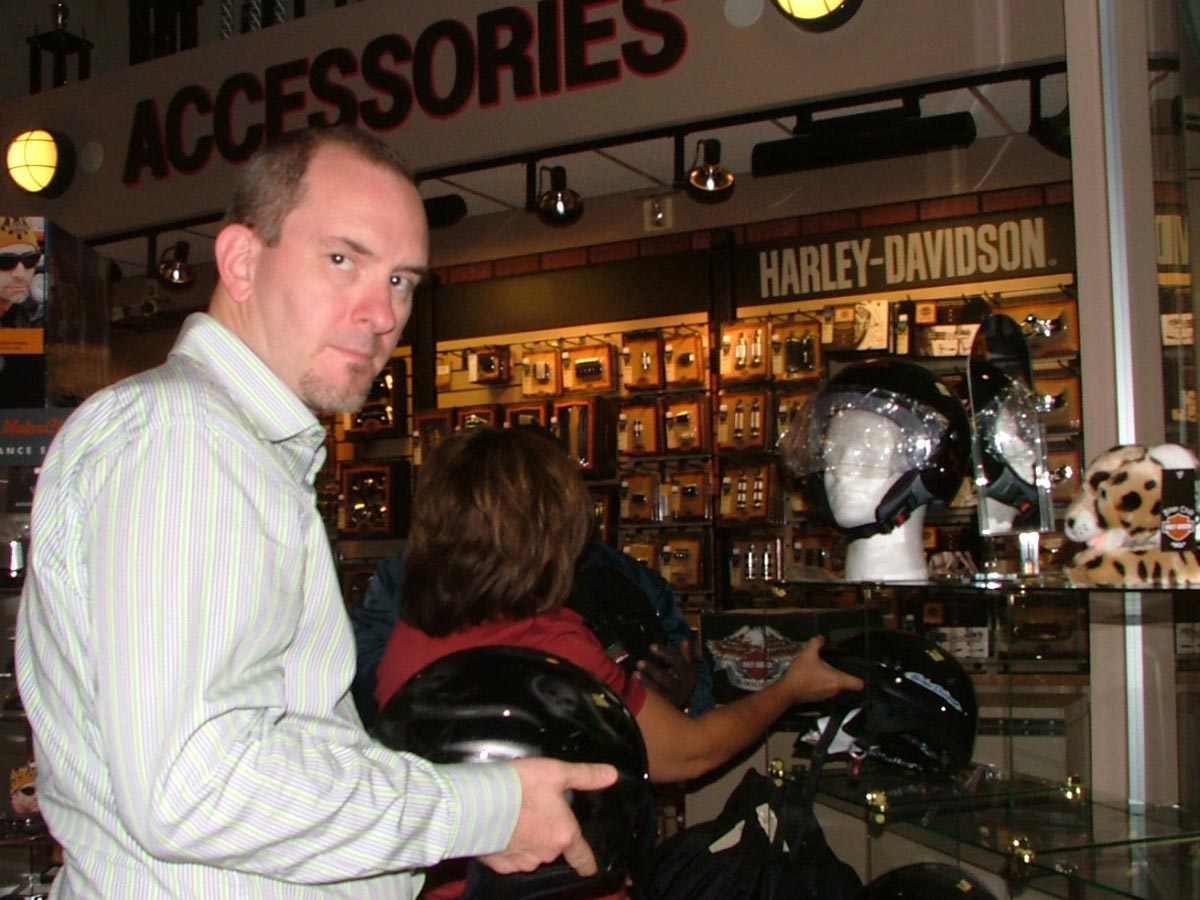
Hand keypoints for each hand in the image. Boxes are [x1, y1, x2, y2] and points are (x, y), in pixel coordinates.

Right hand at [478, 758, 616, 876]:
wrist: (478, 803)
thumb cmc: (521, 786)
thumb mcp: (556, 773)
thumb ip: (585, 776)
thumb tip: (612, 775)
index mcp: (564, 835)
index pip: (582, 858)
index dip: (587, 862)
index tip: (590, 867)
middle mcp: (546, 854)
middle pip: (553, 849)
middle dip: (547, 835)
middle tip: (536, 813)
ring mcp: (522, 862)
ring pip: (531, 854)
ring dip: (528, 841)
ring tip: (516, 818)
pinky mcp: (499, 865)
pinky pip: (509, 858)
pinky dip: (508, 847)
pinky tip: (500, 830)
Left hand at [635, 640, 695, 710]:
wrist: (683, 711)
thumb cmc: (681, 683)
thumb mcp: (687, 669)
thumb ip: (686, 655)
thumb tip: (685, 640)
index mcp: (689, 676)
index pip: (678, 663)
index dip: (665, 653)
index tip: (651, 646)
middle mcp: (683, 690)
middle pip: (666, 679)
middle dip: (652, 670)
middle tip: (639, 662)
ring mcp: (673, 701)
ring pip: (658, 691)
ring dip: (645, 681)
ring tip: (635, 673)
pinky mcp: (665, 709)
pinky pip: (653, 701)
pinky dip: (644, 691)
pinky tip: (635, 685)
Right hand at [781, 636, 863, 702]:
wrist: (786, 690)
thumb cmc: (800, 674)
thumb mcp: (808, 653)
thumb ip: (816, 643)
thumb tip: (821, 638)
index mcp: (837, 680)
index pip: (859, 684)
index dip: (861, 677)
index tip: (857, 670)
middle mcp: (835, 690)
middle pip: (846, 683)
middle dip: (841, 673)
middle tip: (833, 664)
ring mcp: (827, 696)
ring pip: (835, 686)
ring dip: (831, 678)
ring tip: (821, 669)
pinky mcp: (819, 698)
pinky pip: (826, 689)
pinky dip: (823, 683)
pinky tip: (813, 676)